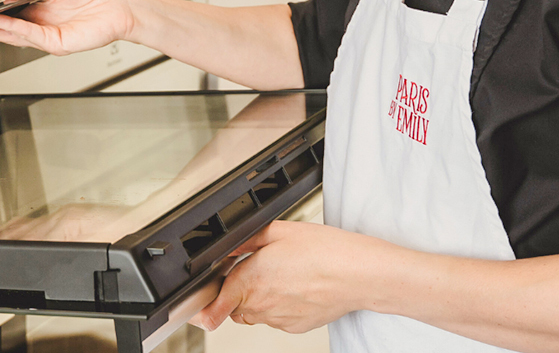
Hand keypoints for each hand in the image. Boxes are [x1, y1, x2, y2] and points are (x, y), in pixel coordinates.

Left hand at [189, 222, 373, 333]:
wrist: (358, 274)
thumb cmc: (324, 251)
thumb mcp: (278, 231)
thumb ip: (246, 240)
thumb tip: (229, 245)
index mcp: (250, 280)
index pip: (212, 308)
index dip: (203, 306)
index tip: (200, 304)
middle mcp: (261, 305)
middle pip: (234, 305)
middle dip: (238, 290)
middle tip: (258, 269)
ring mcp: (278, 320)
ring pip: (256, 313)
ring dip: (260, 297)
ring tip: (283, 275)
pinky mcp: (295, 327)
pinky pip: (276, 318)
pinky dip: (280, 305)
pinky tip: (297, 286)